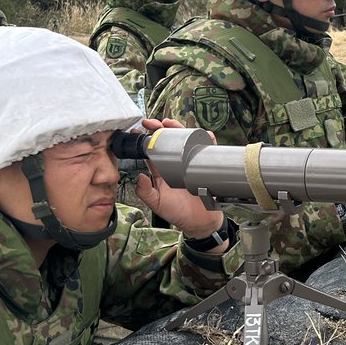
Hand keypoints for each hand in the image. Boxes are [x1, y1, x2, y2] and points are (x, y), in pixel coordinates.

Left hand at [133, 117, 228, 243]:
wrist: (200, 222)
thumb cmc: (179, 213)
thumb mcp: (157, 204)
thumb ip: (145, 192)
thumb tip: (138, 176)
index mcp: (162, 171)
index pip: (152, 150)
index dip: (146, 139)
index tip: (139, 130)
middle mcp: (175, 164)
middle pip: (168, 140)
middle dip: (161, 128)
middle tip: (153, 123)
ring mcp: (191, 162)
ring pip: (185, 140)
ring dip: (178, 128)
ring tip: (170, 123)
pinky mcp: (204, 164)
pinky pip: (206, 148)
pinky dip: (206, 138)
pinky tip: (201, 133)